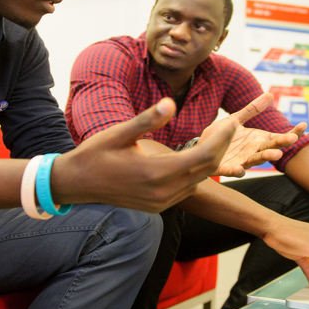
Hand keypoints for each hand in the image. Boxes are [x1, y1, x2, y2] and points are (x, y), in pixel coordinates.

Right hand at [50, 98, 236, 212]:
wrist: (77, 184)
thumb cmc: (96, 154)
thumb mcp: (120, 133)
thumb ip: (148, 119)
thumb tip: (171, 102)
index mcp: (156, 172)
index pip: (204, 156)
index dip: (222, 138)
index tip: (231, 121)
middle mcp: (163, 191)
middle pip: (208, 169)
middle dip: (222, 146)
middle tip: (229, 125)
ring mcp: (161, 202)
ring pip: (199, 180)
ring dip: (211, 160)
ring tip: (216, 136)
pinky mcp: (158, 206)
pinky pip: (187, 188)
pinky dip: (197, 172)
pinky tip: (196, 155)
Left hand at [199, 92, 305, 177]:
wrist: (201, 150)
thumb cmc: (221, 136)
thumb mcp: (235, 119)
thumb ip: (252, 109)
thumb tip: (270, 94)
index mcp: (257, 140)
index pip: (278, 137)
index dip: (291, 133)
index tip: (304, 125)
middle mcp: (253, 151)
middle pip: (270, 148)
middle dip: (281, 144)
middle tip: (292, 139)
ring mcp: (241, 160)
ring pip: (255, 160)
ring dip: (265, 158)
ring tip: (276, 155)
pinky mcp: (227, 167)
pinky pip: (233, 170)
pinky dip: (237, 170)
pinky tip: (240, 168)